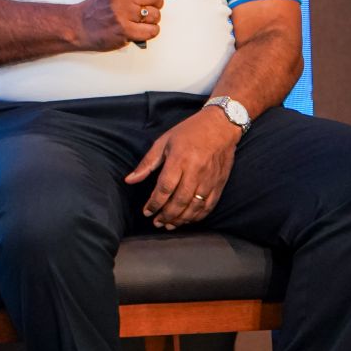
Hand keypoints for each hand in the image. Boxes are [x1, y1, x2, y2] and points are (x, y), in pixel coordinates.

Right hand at [74, 0, 175, 50]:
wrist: (79, 25)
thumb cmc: (98, 7)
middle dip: (154, 5)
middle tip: (141, 9)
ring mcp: (122, 12)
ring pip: (156, 15)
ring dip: (150, 20)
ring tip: (136, 20)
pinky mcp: (125, 30)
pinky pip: (153, 30)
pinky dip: (148, 32)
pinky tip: (137, 29)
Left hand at [124, 109, 240, 229]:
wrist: (221, 126)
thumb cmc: (189, 131)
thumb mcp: (163, 142)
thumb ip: (147, 163)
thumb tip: (129, 180)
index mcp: (179, 160)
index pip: (165, 188)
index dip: (154, 203)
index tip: (146, 212)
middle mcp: (195, 172)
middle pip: (179, 200)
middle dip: (166, 215)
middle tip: (156, 223)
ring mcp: (209, 180)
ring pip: (194, 206)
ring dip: (181, 219)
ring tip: (169, 225)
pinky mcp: (219, 184)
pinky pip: (209, 205)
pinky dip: (198, 216)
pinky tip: (188, 220)